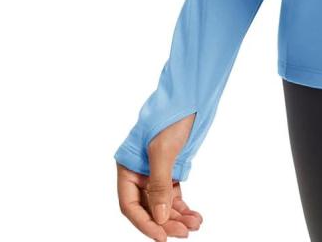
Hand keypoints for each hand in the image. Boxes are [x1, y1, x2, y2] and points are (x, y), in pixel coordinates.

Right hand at [116, 113, 202, 239]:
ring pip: (163, 203)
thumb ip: (159, 185)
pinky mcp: (172, 168)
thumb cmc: (172, 116)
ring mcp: (155, 171)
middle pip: (148, 207)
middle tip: (184, 233)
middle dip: (165, 222)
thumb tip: (159, 218)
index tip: (162, 237)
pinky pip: (174, 194)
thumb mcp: (162, 150)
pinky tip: (195, 215)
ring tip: (195, 225)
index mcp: (126, 168)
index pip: (130, 205)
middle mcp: (138, 172)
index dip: (145, 223)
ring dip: (177, 217)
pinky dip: (183, 206)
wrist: (192, 95)